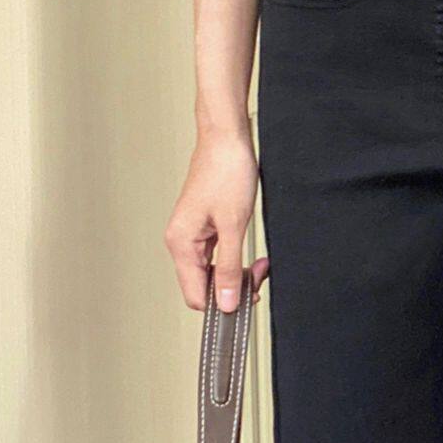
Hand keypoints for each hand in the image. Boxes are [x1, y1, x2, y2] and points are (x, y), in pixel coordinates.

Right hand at [165, 127, 268, 312]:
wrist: (227, 138)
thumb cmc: (226, 172)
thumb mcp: (234, 226)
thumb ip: (230, 268)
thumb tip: (226, 304)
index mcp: (181, 244)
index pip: (196, 296)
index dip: (222, 304)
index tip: (249, 300)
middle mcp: (181, 241)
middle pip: (204, 286)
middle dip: (234, 287)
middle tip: (260, 277)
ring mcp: (193, 234)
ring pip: (213, 271)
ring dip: (238, 273)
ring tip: (261, 265)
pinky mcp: (205, 226)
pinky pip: (218, 255)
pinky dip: (236, 258)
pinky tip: (253, 255)